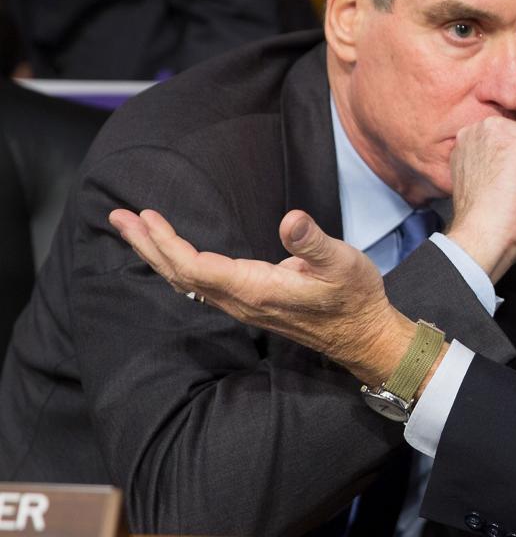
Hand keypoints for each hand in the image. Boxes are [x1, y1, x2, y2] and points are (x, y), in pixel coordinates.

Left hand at [108, 208, 415, 385]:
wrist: (363, 334)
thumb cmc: (355, 297)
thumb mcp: (343, 263)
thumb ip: (314, 243)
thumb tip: (290, 219)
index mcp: (256, 290)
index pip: (196, 267)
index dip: (167, 243)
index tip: (146, 216)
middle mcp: (241, 300)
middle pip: (180, 274)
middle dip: (148, 245)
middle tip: (118, 217)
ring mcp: (243, 304)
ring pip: (186, 280)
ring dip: (158, 253)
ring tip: (136, 229)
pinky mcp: (249, 302)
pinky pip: (200, 283)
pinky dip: (178, 263)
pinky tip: (172, 253)